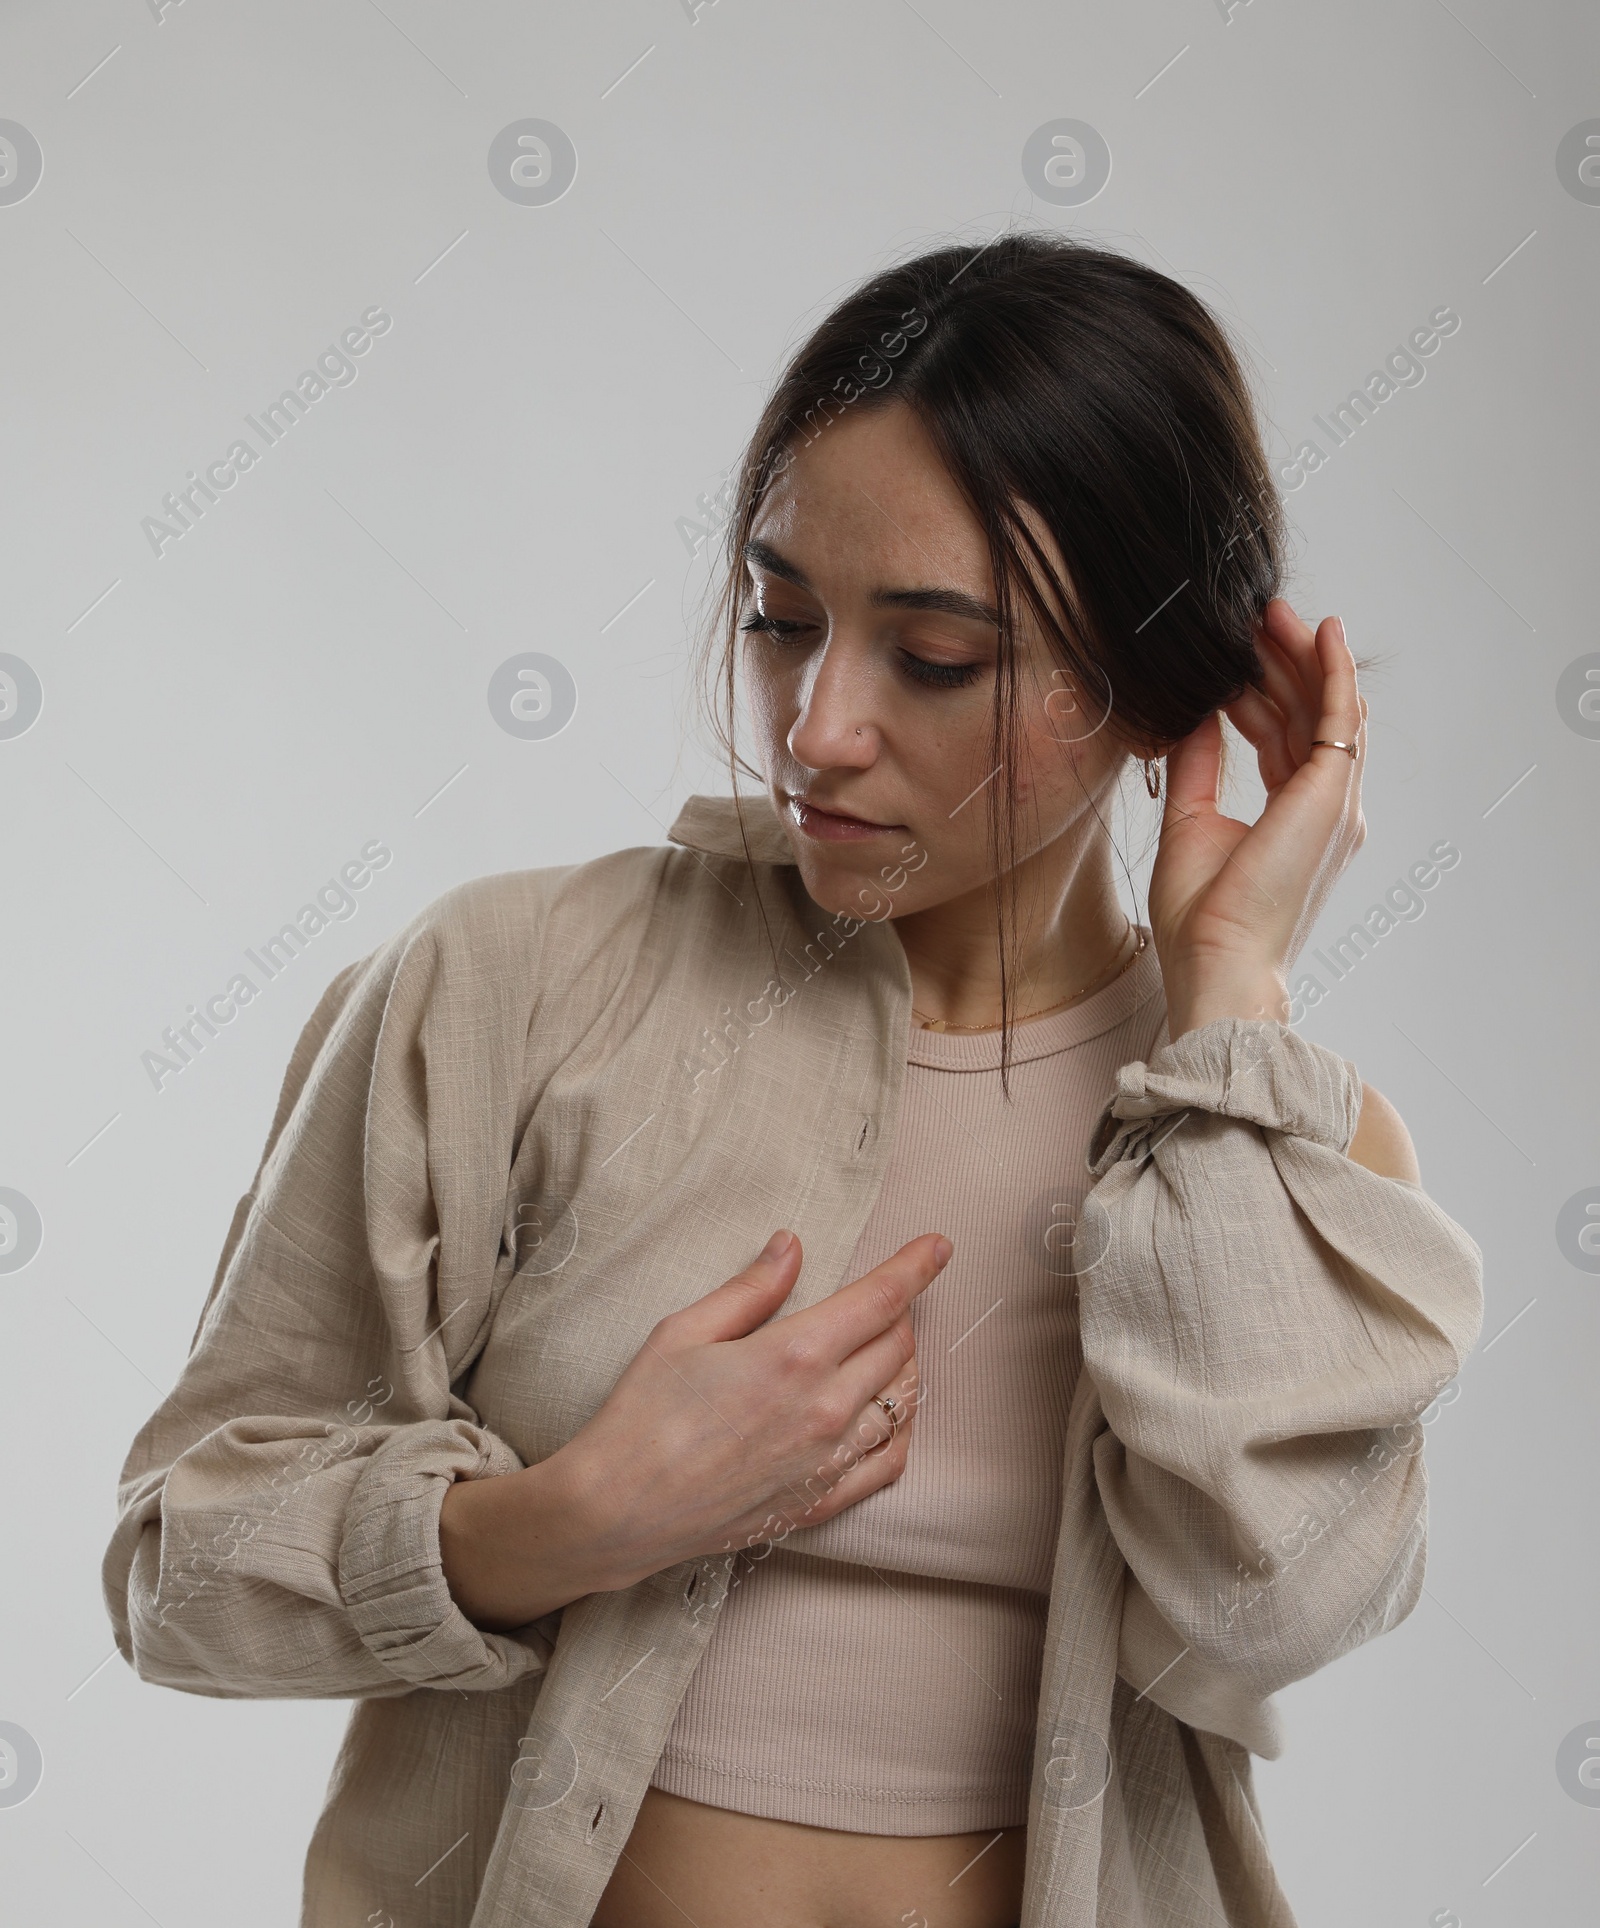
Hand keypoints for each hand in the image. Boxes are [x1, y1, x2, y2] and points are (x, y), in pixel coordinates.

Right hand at [559, 1228, 947, 1591]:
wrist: (617, 1509)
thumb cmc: (642, 1414)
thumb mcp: (686, 1330)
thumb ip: (751, 1288)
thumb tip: (792, 1246)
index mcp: (793, 1355)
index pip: (881, 1299)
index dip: (916, 1266)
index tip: (939, 1246)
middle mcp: (825, 1408)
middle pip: (898, 1346)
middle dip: (901, 1311)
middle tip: (885, 1298)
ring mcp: (828, 1461)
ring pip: (902, 1402)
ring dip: (904, 1366)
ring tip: (887, 1348)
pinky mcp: (820, 1503)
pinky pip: (889, 1463)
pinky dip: (901, 1431)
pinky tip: (889, 1416)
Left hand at [1146, 598, 1367, 1036]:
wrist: (1217, 959)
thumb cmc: (1200, 917)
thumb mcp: (1189, 821)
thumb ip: (1198, 764)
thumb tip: (1195, 715)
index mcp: (1295, 819)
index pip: (1284, 738)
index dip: (1261, 693)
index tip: (1231, 660)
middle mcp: (1325, 808)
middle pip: (1309, 715)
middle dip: (1282, 663)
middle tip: (1254, 619)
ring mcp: (1335, 801)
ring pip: (1326, 707)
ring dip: (1302, 656)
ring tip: (1272, 614)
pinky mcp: (1332, 793)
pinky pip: (1340, 715)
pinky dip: (1333, 670)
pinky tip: (1320, 631)